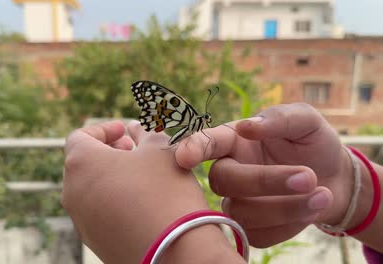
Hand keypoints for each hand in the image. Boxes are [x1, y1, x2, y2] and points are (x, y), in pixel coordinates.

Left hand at [62, 120, 243, 262]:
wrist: (176, 251)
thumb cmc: (166, 192)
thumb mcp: (160, 151)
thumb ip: (145, 134)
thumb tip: (138, 129)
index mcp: (81, 163)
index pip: (80, 136)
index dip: (103, 129)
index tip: (124, 131)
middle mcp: (72, 192)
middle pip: (82, 163)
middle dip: (107, 152)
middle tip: (132, 151)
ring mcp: (80, 220)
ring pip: (89, 189)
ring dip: (109, 176)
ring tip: (139, 176)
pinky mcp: (93, 241)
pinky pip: (97, 212)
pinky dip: (112, 200)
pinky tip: (139, 202)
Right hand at [175, 103, 354, 246]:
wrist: (335, 178)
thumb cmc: (312, 142)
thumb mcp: (305, 121)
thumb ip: (280, 118)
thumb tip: (247, 127)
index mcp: (234, 140)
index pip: (207, 143)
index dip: (193, 149)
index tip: (185, 158)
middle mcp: (228, 170)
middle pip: (222, 181)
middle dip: (264, 181)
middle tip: (308, 177)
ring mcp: (236, 201)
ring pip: (240, 213)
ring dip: (284, 207)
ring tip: (322, 194)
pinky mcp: (250, 229)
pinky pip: (258, 235)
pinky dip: (289, 225)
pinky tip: (310, 210)